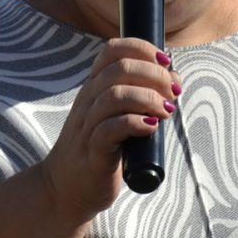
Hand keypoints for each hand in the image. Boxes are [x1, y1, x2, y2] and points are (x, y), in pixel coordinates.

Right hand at [39, 39, 177, 223]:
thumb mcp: (116, 116)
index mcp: (94, 88)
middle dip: (154, 74)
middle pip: (119, 69)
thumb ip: (140, 97)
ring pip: (114, 96)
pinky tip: (151, 128)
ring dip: (148, 98)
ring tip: (166, 110)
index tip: (166, 63)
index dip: (142, 49)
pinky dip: (135, 124)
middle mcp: (88, 102)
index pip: (112, 50)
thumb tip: (173, 78)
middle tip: (173, 91)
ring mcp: (88, 127)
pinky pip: (110, 130)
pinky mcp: (93, 153)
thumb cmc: (98, 150)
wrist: (64, 189)